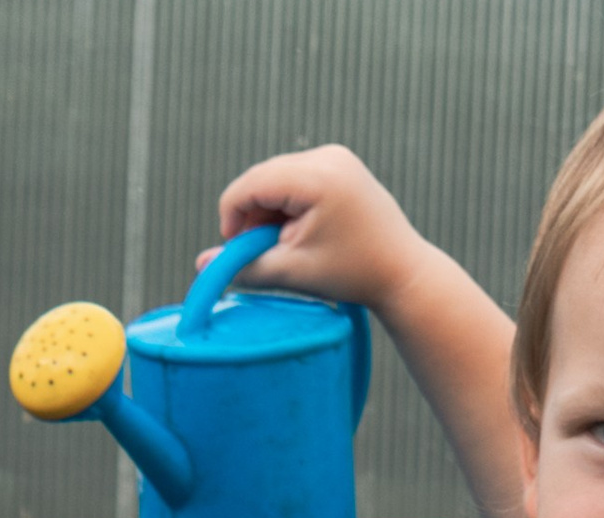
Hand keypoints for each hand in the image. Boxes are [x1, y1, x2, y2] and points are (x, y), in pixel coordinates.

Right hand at [210, 147, 430, 322]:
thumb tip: (200, 266)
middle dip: (253, 215)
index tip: (236, 251)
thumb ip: (245, 267)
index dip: (233, 217)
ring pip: (278, 177)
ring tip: (287, 246)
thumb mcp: (294, 273)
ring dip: (270, 210)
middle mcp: (327, 156)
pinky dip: (289, 204)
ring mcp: (336, 156)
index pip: (251, 184)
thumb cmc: (354, 275)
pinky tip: (300, 234)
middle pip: (264, 178)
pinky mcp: (341, 164)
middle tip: (261, 253)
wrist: (403, 273)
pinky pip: (298, 178)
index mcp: (317, 178)